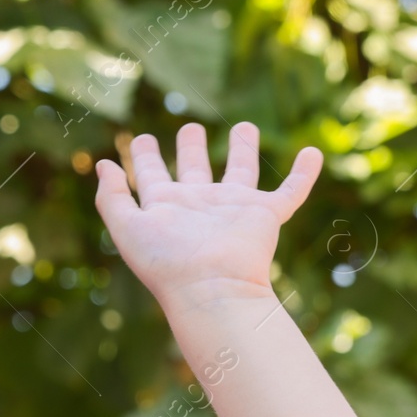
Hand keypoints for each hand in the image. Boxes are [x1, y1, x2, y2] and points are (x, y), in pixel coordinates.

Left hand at [93, 122, 322, 311]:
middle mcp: (199, 205)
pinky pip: (291, 190)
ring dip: (243, 149)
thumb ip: (112, 196)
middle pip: (195, 169)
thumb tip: (103, 163)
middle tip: (190, 128)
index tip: (141, 139)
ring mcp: (234, 209)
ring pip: (240, 171)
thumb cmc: (166, 263)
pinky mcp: (266, 216)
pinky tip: (313, 153)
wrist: (210, 289)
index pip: (152, 175)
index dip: (144, 157)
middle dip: (191, 148)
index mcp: (166, 206)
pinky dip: (304, 173)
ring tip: (244, 127)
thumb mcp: (127, 227)